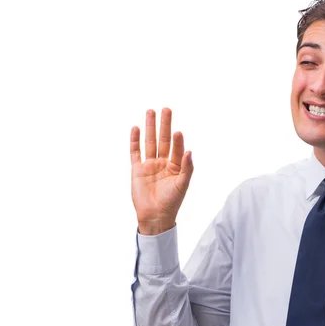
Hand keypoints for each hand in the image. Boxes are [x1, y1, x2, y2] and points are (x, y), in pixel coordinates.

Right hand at [130, 108, 193, 234]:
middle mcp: (163, 163)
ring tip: (151, 111)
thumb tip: (189, 150)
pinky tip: (136, 128)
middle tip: (166, 109)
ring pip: (149, 142)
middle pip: (164, 139)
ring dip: (150, 127)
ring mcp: (150, 165)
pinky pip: (135, 152)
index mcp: (176, 166)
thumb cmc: (172, 202)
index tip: (178, 131)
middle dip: (165, 124)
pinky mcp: (137, 170)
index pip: (177, 148)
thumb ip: (187, 167)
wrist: (155, 216)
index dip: (178, 140)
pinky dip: (135, 140)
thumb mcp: (182, 184)